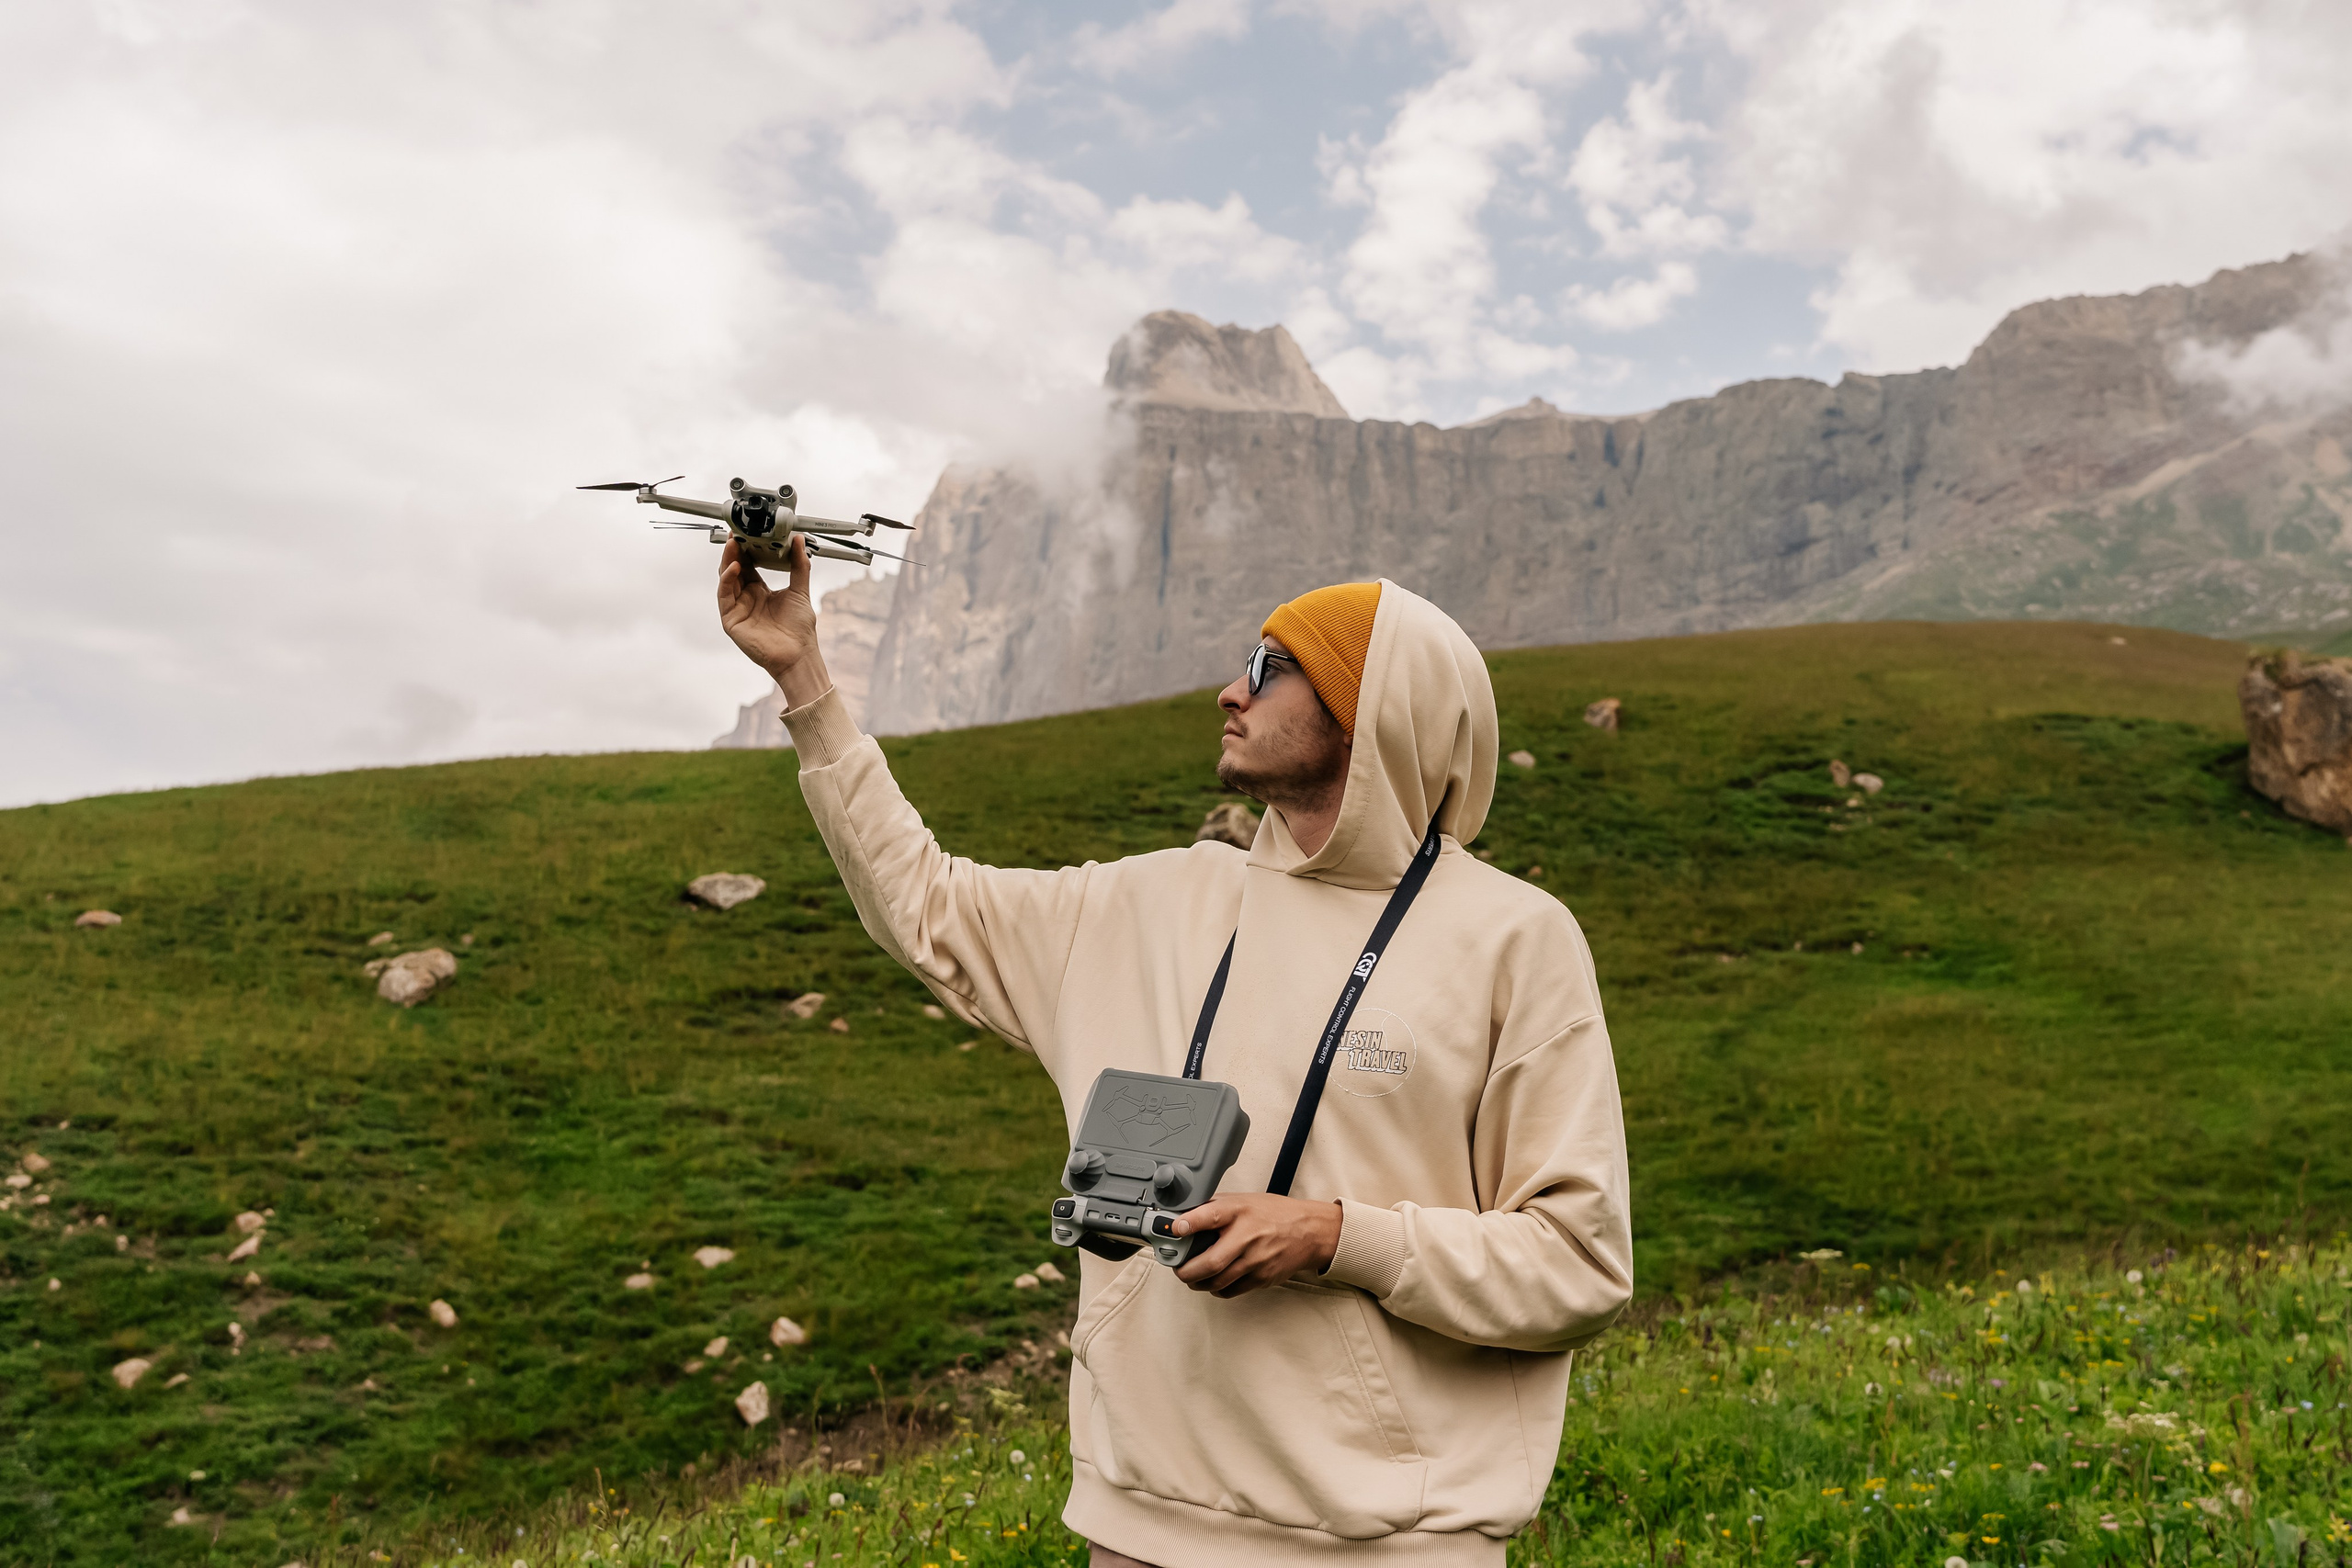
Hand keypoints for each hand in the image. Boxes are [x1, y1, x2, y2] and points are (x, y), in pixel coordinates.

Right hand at [717, 534, 829, 707]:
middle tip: (737, 533)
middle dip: (734, 551)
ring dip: (728, 561)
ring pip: (726, 579)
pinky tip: (734, 568)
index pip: (748, 565)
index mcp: (760, 591)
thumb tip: (799, 541)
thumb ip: (799, 566)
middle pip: (734, 570)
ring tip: (734, 545)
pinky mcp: (731, 620)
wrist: (798, 655)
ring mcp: (737, 609)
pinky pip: (725, 596)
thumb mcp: (800, 590)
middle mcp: (746, 598)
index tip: (748, 533)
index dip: (746, 550)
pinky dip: (727, 580)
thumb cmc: (799, 629)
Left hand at [1171, 1194, 1341, 1296]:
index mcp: (1240, 1211)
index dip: (1188, 1223)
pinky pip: (1231, 1290)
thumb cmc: (1274, 1214)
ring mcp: (1256, 1260)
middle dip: (1186, 1270)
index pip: (1210, 1215)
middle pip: (1211, 1262)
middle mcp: (1248, 1236)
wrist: (1310, 1232)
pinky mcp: (1262, 1278)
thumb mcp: (1244, 1200)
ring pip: (1218, 1281)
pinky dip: (1217, 1288)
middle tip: (1177, 1269)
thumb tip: (1184, 1217)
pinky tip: (1213, 1281)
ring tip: (1191, 1277)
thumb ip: (1216, 1207)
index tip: (1174, 1229)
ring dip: (1198, 1282)